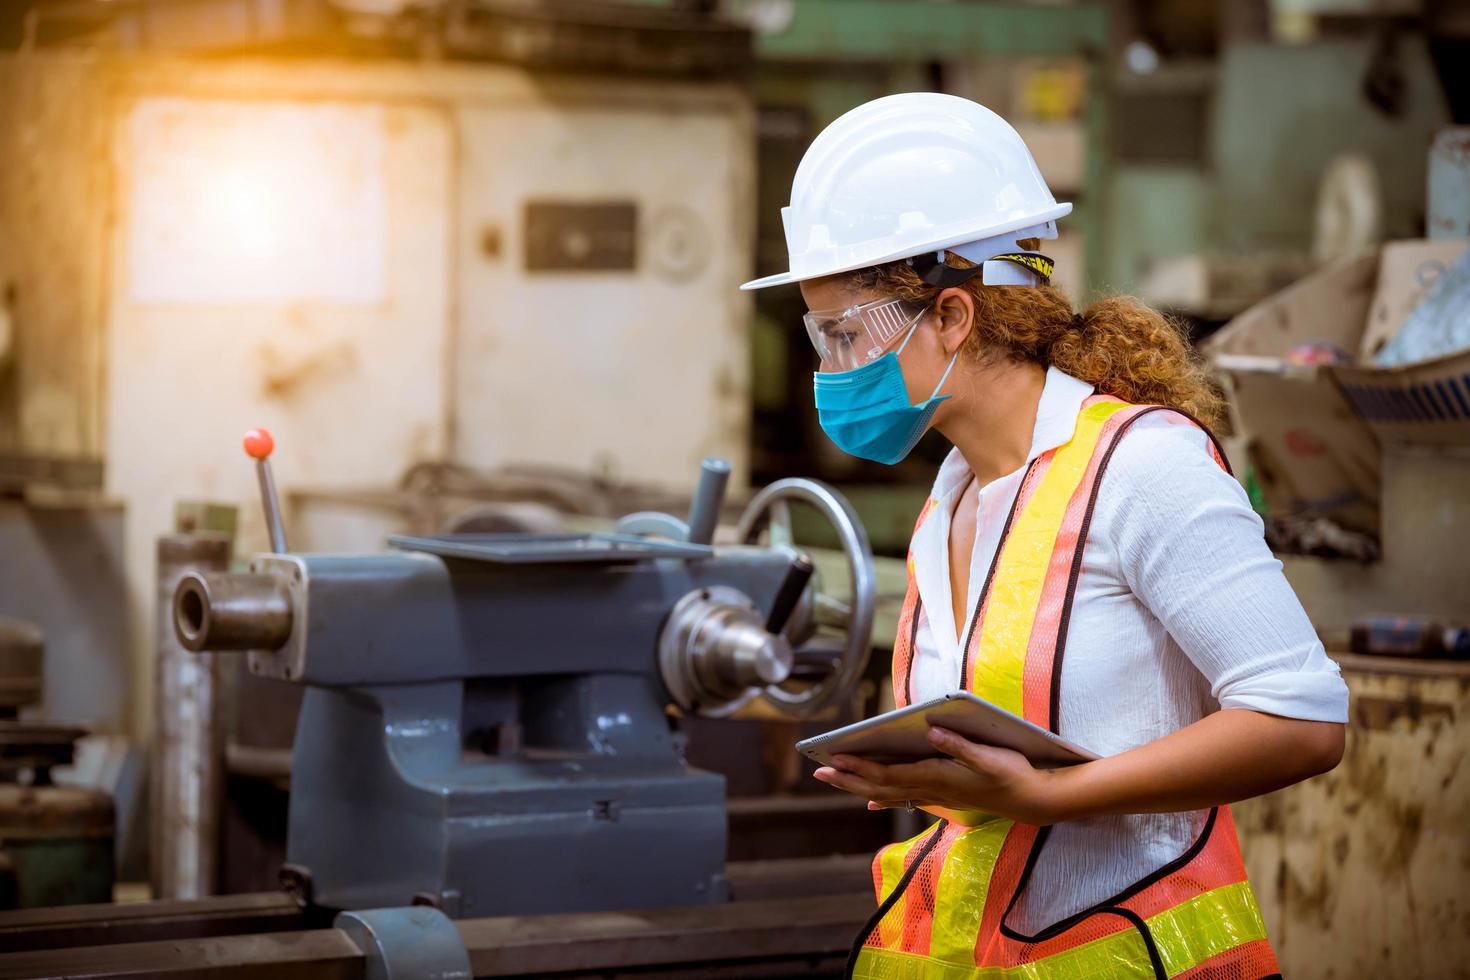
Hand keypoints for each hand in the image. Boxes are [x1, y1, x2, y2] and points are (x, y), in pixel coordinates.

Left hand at [811, 726, 1072, 824]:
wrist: (1032, 800)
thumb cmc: (1011, 773)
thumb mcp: (990, 755)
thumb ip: (960, 745)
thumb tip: (932, 732)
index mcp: (936, 777)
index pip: (888, 774)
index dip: (860, 767)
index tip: (835, 758)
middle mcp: (931, 789)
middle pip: (880, 786)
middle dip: (849, 778)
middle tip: (819, 770)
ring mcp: (936, 795)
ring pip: (889, 793)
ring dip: (860, 786)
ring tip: (836, 777)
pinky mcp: (943, 796)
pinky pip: (905, 798)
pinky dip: (885, 797)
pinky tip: (874, 800)